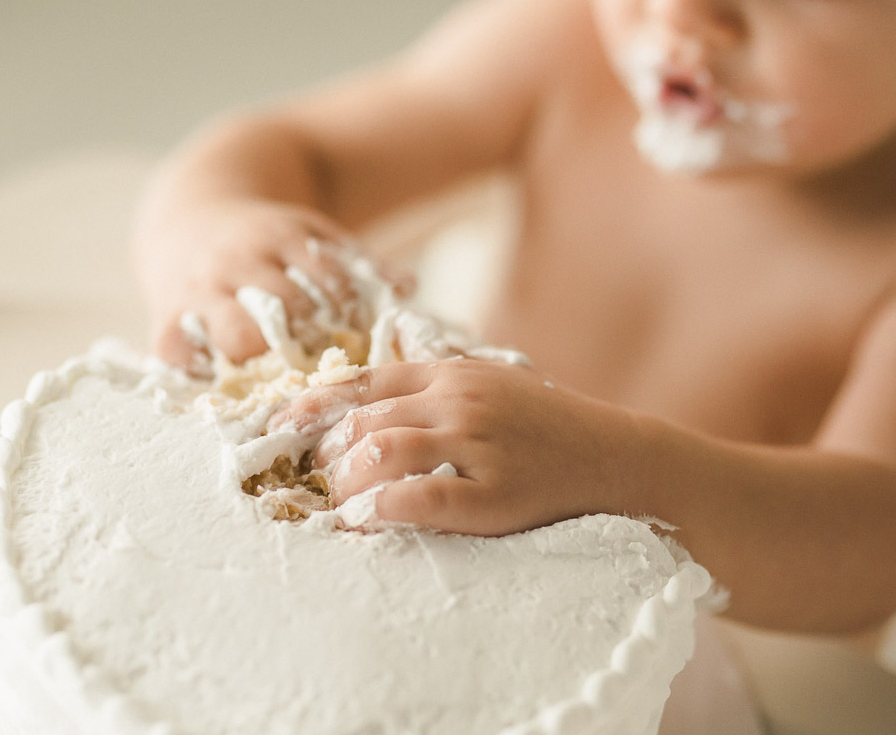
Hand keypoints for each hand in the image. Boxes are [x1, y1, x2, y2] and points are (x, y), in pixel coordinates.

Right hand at [135, 196, 406, 367]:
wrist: (188, 212)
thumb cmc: (266, 238)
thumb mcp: (310, 233)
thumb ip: (357, 261)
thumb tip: (410, 287)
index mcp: (280, 237)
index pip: (325, 280)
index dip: (347, 315)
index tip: (356, 338)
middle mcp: (238, 262)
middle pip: (282, 309)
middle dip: (309, 342)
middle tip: (325, 369)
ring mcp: (200, 290)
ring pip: (235, 334)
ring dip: (266, 364)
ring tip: (285, 383)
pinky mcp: (167, 316)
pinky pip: (180, 353)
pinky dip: (202, 374)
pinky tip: (229, 387)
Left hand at [269, 359, 636, 534]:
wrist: (618, 457)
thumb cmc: (548, 428)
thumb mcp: (492, 386)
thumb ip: (436, 388)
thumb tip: (369, 404)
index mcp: (452, 372)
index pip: (364, 380)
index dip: (312, 403)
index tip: (277, 424)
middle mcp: (459, 400)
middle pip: (362, 420)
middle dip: (327, 457)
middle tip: (319, 485)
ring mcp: (478, 444)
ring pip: (380, 452)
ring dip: (346, 484)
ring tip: (340, 508)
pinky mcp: (494, 494)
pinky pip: (420, 497)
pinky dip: (382, 509)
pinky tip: (368, 522)